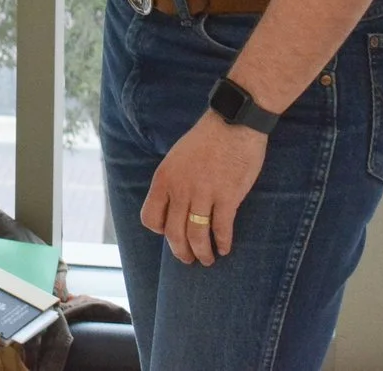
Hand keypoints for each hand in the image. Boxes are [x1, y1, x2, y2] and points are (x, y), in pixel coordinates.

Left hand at [139, 110, 266, 264]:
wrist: (233, 122)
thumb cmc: (206, 140)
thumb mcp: (177, 158)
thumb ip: (173, 182)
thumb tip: (175, 207)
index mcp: (164, 178)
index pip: (150, 218)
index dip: (160, 231)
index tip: (170, 234)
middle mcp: (180, 189)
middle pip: (173, 234)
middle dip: (181, 252)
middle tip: (189, 259)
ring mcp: (203, 194)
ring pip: (196, 236)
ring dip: (202, 253)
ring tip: (208, 259)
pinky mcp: (227, 196)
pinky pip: (221, 229)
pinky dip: (223, 243)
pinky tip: (225, 248)